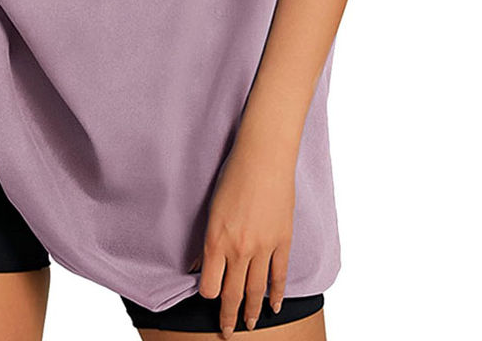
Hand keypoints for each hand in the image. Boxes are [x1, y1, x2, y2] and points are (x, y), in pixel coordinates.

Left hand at [194, 139, 296, 335]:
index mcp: (217, 240)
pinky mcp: (283, 241)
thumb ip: (207, 242)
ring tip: (249, 326)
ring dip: (252, 311)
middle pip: (233, 293)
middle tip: (227, 333)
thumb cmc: (231, 176)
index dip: (208, 296)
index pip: (210, 286)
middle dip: (229, 316)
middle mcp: (239, 249)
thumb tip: (199, 267)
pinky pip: (279, 275)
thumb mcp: (211, 209)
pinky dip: (277, 294)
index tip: (209, 299)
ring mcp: (263, 247)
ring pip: (256, 290)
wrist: (263, 158)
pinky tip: (275, 306)